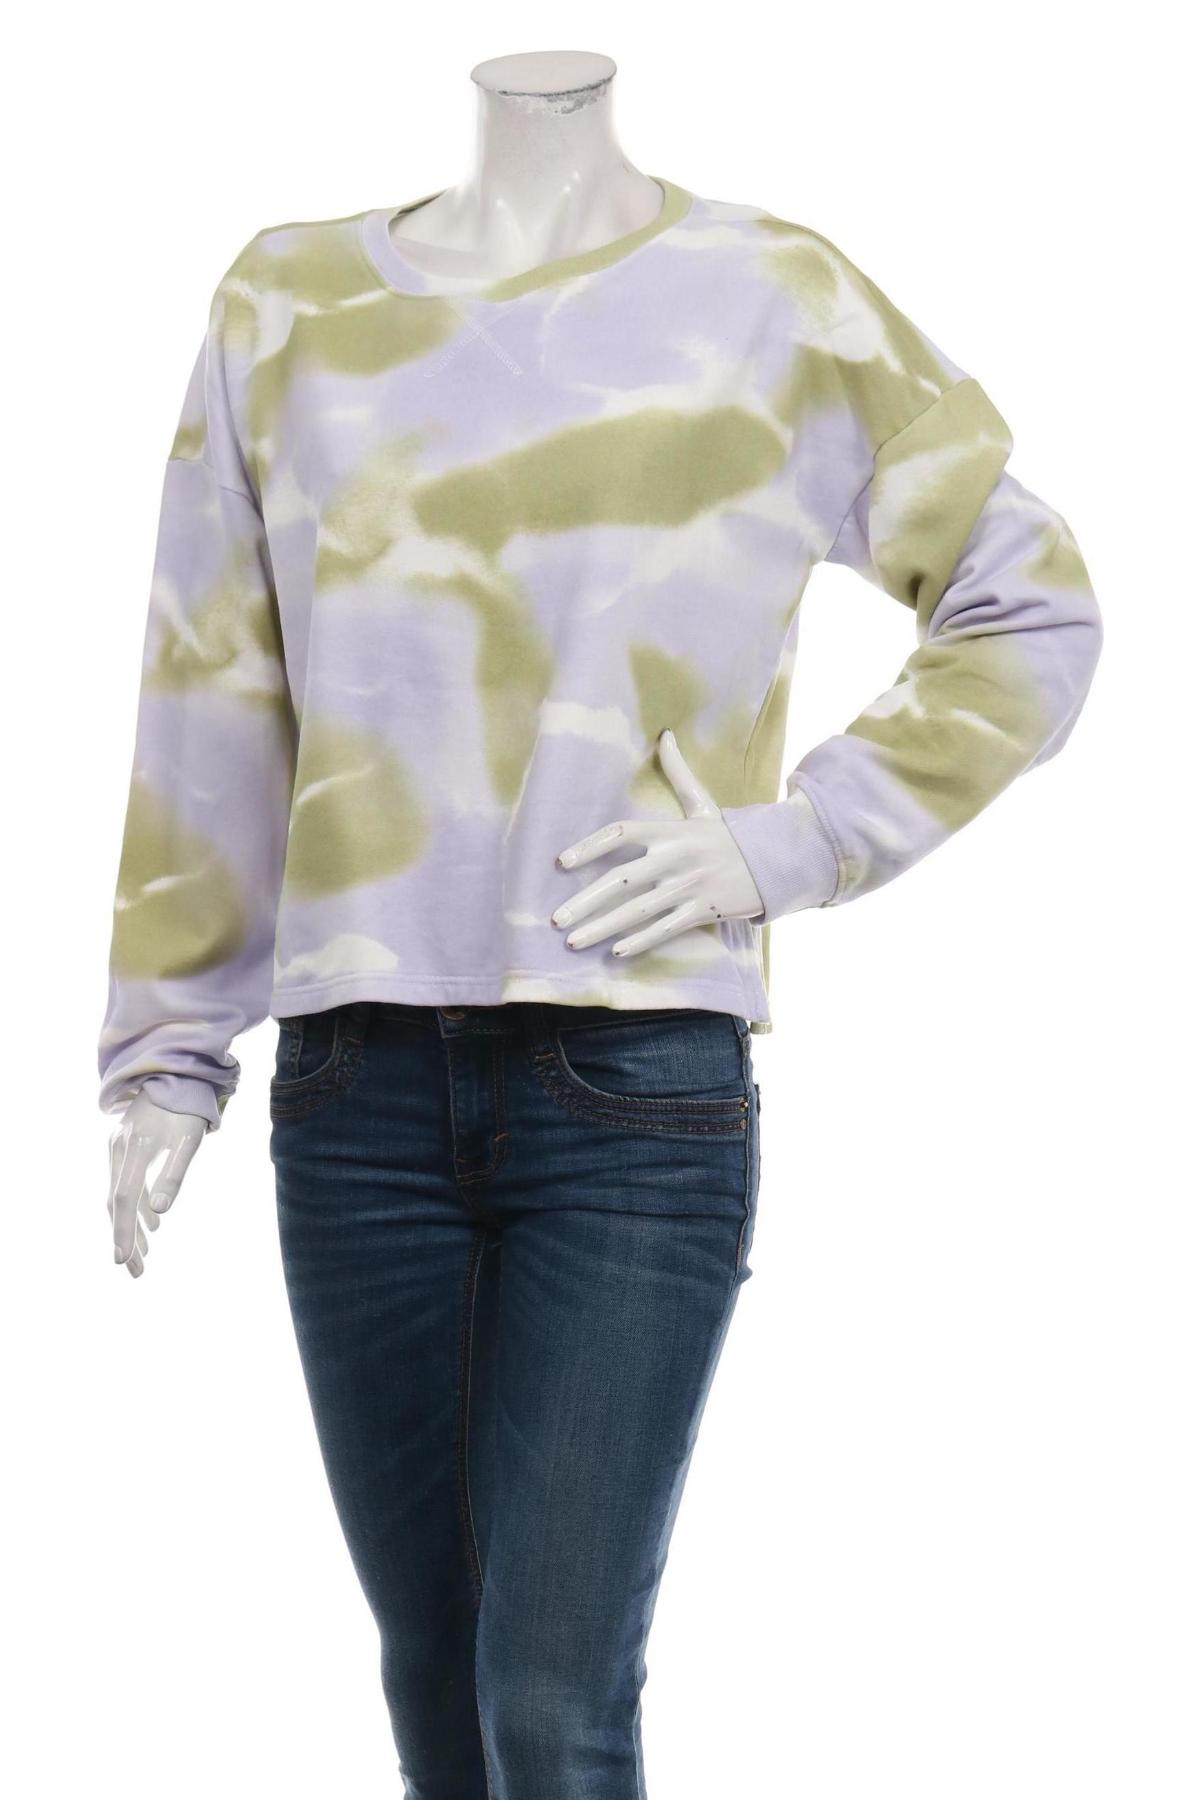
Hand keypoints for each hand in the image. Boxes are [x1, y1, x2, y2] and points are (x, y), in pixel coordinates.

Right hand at [108, 1092, 206, 1277]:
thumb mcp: (188, 1142)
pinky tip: (152, 1222)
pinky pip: (126, 1182)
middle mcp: (120, 1151)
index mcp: (135, 1151)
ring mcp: (119, 1149)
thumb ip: (174, 1175)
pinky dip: (136, 1205)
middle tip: (135, 1271)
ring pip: (120, 1195)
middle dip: (125, 1238)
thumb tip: (160, 1211)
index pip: (123, 1200)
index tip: (123, 1261)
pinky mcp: (125, 1147)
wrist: (177, 1074)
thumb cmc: (187, 1109)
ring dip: (131, 1225)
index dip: (122, 1231)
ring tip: (144, 1254)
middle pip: (117, 1203)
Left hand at [552, 728, 765, 957]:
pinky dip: (640, 941)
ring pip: (638, 911)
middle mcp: (676, 858)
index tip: (561, 862)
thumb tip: (665, 736)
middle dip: (586, 902)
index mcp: (671, 831)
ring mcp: (690, 886)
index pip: (621, 834)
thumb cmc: (729, 836)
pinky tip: (615, 952)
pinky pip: (666, 929)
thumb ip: (679, 773)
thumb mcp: (704, 805)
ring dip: (603, 928)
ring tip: (573, 941)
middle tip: (557, 919)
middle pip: (622, 880)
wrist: (775, 860)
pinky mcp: (704, 910)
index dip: (589, 846)